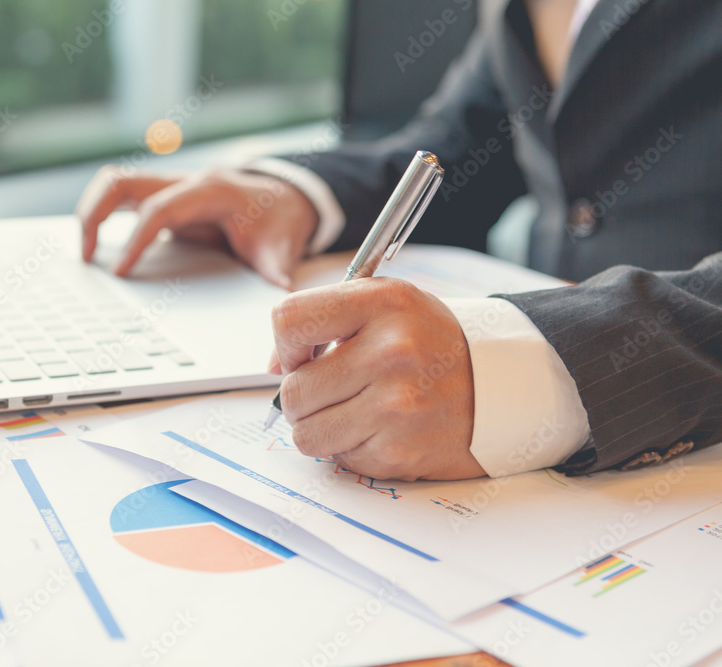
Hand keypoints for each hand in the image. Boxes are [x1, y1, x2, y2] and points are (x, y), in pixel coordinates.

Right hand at [75, 166, 319, 288]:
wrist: (283, 199)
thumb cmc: (278, 221)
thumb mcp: (281, 246)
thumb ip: (276, 268)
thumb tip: (280, 291)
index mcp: (210, 190)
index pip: (159, 209)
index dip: (136, 239)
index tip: (120, 271)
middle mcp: (184, 181)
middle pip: (122, 182)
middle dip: (95, 214)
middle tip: (86, 257)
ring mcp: (170, 186)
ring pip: (114, 183)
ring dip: (91, 211)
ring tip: (85, 254)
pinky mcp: (162, 198)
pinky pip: (121, 197)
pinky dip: (102, 215)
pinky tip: (99, 248)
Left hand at [269, 278, 484, 480]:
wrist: (504, 387)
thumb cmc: (434, 344)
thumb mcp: (388, 305)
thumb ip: (326, 319)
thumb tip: (274, 366)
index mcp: (383, 304)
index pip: (291, 320)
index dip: (286, 345)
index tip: (302, 356)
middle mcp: (391, 352)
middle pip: (293, 390)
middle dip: (302, 396)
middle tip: (332, 391)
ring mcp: (396, 406)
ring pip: (306, 432)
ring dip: (320, 427)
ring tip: (351, 412)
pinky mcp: (400, 450)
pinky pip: (339, 457)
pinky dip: (350, 448)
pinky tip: (380, 430)